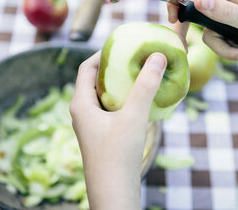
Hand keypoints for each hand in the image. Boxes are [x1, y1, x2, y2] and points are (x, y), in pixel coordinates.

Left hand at [69, 51, 166, 209]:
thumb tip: (157, 57)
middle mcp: (81, 112)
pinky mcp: (100, 135)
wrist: (113, 192)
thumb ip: (145, 86)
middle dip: (114, 69)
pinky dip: (122, 101)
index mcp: (80, 103)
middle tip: (134, 60)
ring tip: (139, 78)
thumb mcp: (133, 117)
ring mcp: (90, 125)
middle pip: (94, 81)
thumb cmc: (118, 155)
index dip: (102, 54)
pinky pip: (109, 109)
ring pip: (103, 96)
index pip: (86, 68)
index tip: (121, 46)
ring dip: (119, 85)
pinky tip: (139, 103)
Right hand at [168, 0, 237, 60]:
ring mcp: (229, 12)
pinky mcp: (235, 24)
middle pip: (193, 12)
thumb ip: (222, 12)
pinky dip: (234, 51)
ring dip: (225, 49)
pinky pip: (223, 39)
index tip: (172, 21)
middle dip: (191, 33)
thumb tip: (194, 1)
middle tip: (188, 49)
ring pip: (210, 32)